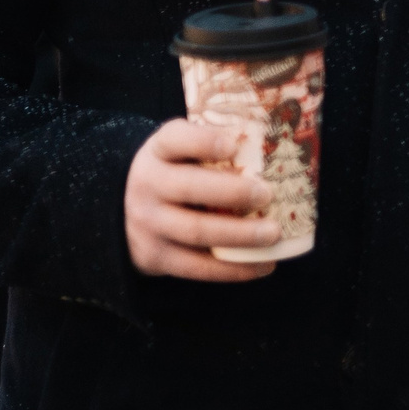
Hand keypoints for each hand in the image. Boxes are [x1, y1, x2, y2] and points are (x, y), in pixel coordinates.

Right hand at [124, 119, 277, 282]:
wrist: (129, 212)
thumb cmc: (177, 173)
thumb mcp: (183, 151)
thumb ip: (216, 145)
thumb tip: (279, 147)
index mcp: (159, 151)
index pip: (175, 139)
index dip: (203, 142)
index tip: (234, 146)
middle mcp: (147, 184)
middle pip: (189, 187)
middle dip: (232, 192)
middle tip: (268, 195)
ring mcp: (147, 223)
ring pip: (195, 231)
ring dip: (239, 234)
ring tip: (273, 233)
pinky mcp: (154, 257)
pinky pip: (196, 266)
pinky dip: (233, 270)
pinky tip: (263, 265)